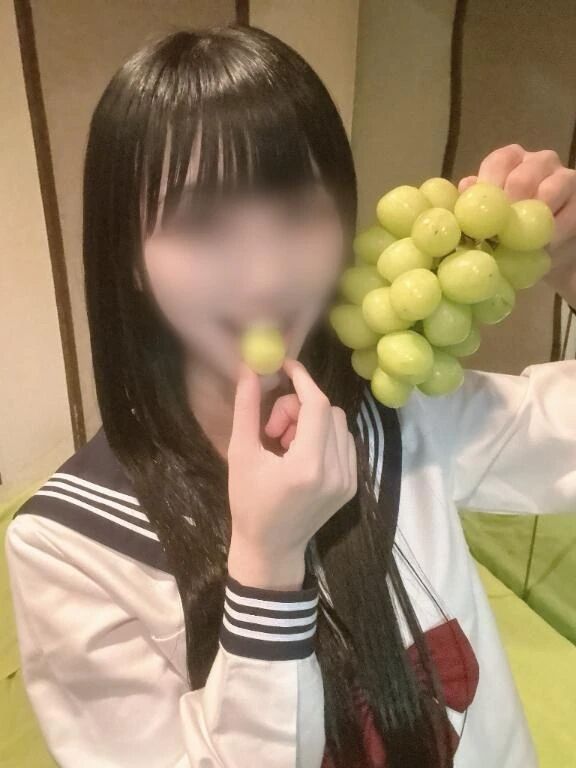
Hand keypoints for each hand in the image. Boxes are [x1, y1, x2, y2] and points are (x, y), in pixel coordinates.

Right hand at [226, 358, 356, 588]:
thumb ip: (247, 409)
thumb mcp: (241, 454)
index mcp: (307, 466)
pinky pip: (344, 443)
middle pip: (328, 411)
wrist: (271, 549)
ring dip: (312, 421)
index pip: (316, 406)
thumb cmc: (249, 503)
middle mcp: (336, 471)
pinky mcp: (352, 486)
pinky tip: (300, 454)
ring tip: (284, 443)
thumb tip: (250, 369)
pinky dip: (323, 437)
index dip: (302, 380)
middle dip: (299, 407)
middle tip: (273, 427)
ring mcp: (348, 480)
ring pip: (339, 425)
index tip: (286, 366)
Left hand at [458, 144, 575, 304]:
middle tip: (498, 235)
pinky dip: (557, 230)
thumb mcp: (488, 220)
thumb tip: (462, 189)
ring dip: (534, 219)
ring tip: (522, 243)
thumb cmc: (510, 233)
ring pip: (552, 188)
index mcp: (509, 161)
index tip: (480, 218)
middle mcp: (538, 161)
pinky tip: (545, 247)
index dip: (488, 187)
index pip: (497, 162)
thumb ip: (474, 205)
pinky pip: (572, 211)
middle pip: (523, 176)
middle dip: (509, 207)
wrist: (548, 253)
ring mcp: (564, 177)